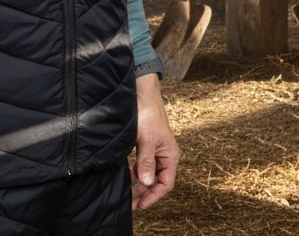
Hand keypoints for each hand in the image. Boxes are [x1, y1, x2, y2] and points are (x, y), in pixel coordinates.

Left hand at [130, 73, 179, 210]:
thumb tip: (145, 182)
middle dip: (144, 193)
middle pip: (156, 181)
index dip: (153, 196)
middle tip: (130, 204)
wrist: (141, 93)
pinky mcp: (146, 145)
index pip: (165, 184)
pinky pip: (143, 164)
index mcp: (170, 156)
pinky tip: (128, 176)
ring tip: (128, 195)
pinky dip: (136, 172)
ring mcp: (156, 150)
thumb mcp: (146, 140)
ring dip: (139, 184)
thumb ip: (146, 162)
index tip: (140, 205)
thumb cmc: (147, 114)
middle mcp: (165, 155)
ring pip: (149, 174)